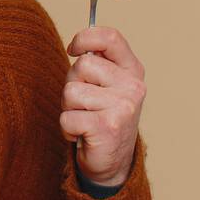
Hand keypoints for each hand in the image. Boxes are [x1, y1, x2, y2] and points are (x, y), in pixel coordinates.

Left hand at [59, 26, 145, 185]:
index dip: (85, 38)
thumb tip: (77, 46)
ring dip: (68, 108)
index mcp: (132, 70)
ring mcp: (123, 106)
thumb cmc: (101, 117)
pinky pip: (67, 117)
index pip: (110, 38)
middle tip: (83, 104)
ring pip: (71, 92)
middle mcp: (133, 86)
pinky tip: (82, 134)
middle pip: (81, 65)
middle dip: (72, 84)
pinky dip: (67, 128)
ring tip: (83, 119)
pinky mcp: (108, 127)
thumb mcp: (105, 85)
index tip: (73, 49)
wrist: (112, 161)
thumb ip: (97, 62)